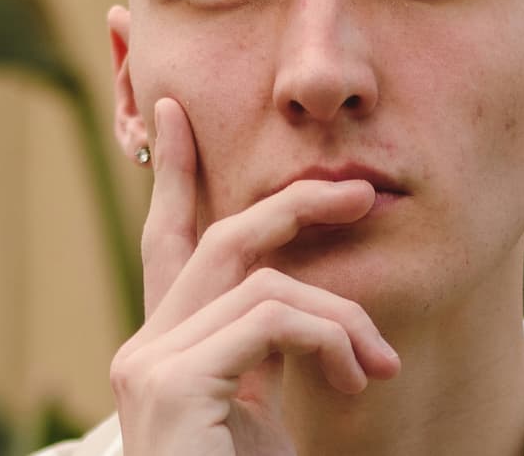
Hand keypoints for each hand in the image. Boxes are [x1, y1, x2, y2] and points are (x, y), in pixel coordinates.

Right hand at [109, 98, 400, 455]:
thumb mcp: (265, 412)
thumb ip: (267, 351)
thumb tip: (306, 304)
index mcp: (169, 351)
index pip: (168, 243)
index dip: (176, 176)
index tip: (172, 110)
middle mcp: (145, 348)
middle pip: (222, 239)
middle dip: (294, 204)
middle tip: (359, 194)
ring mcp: (150, 363)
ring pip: (266, 280)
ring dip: (344, 316)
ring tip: (378, 369)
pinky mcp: (172, 380)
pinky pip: (274, 317)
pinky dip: (332, 338)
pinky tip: (357, 379)